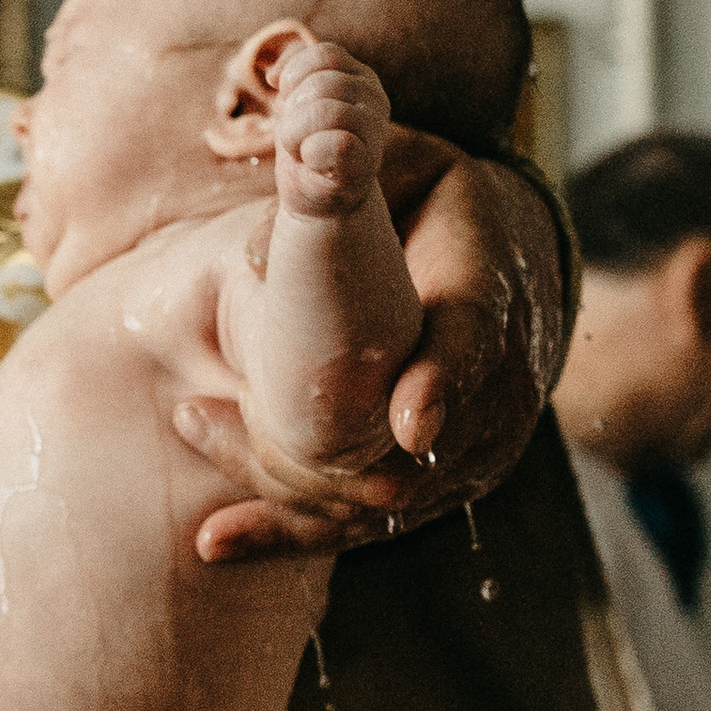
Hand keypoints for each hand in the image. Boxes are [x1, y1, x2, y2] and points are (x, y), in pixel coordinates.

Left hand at [176, 138, 567, 560]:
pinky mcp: (440, 488)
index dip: (444, 385)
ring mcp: (470, 451)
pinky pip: (362, 524)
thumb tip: (259, 255)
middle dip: (309, 451)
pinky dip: (286, 535)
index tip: (411, 421)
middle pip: (409, 451)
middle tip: (203, 413)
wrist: (515, 267)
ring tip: (195, 434)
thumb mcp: (413, 166)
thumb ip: (353, 183)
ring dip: (279, 488)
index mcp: (490, 298)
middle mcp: (494, 390)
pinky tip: (215, 544)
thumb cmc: (445, 207)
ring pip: (377, 497)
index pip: (475, 346)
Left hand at [273, 37, 389, 219]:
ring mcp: (376, 131)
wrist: (317, 201)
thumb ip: (291, 71)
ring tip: (301, 150)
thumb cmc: (306, 147)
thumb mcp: (294, 100)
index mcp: (360, 77)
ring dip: (296, 133)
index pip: (325, 54)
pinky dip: (312, 153)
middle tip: (295, 136)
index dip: (295, 77)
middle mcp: (374, 98)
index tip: (291, 104)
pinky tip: (313, 163)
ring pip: (327, 110)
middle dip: (293, 111)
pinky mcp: (368, 164)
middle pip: (322, 83)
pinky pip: (339, 144)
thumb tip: (275, 76)